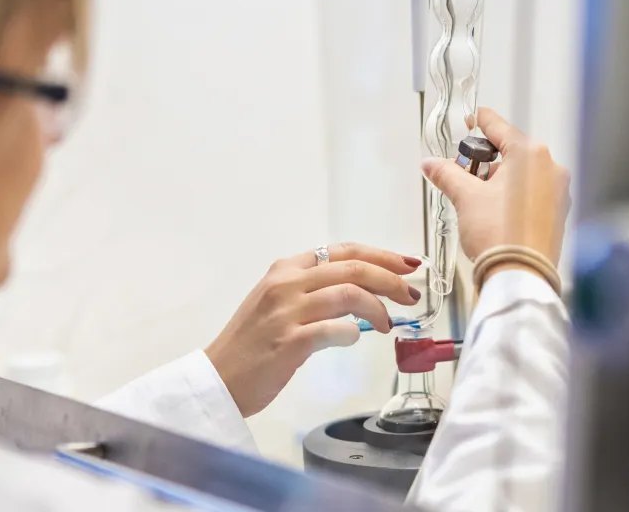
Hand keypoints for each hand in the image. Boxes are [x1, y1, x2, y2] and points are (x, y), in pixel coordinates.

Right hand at [204, 243, 420, 416]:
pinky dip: (353, 333)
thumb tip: (361, 294)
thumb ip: (312, 292)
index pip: (343, 251)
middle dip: (391, 280)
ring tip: (386, 324)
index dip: (381, 256)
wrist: (219, 378)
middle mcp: (286, 284)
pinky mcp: (290, 341)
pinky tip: (355, 339)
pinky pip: (336, 330)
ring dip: (378, 308)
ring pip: (349, 293)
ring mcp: (287, 311)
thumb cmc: (251, 345)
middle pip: (353, 268)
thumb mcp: (277, 304)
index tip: (406, 266)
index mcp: (285, 270)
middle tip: (410, 295)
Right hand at [421, 108, 571, 265]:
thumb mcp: (465, 197)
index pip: (500, 128)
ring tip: (476, 201)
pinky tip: (495, 213)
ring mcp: (558, 192)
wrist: (519, 275)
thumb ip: (447, 174)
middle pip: (511, 153)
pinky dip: (512, 196)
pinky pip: (532, 193)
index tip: (473, 118)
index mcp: (531, 155)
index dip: (481, 122)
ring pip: (521, 175)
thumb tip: (431, 164)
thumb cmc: (499, 234)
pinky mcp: (558, 213)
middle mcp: (551, 168)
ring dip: (498, 181)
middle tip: (463, 175)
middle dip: (485, 162)